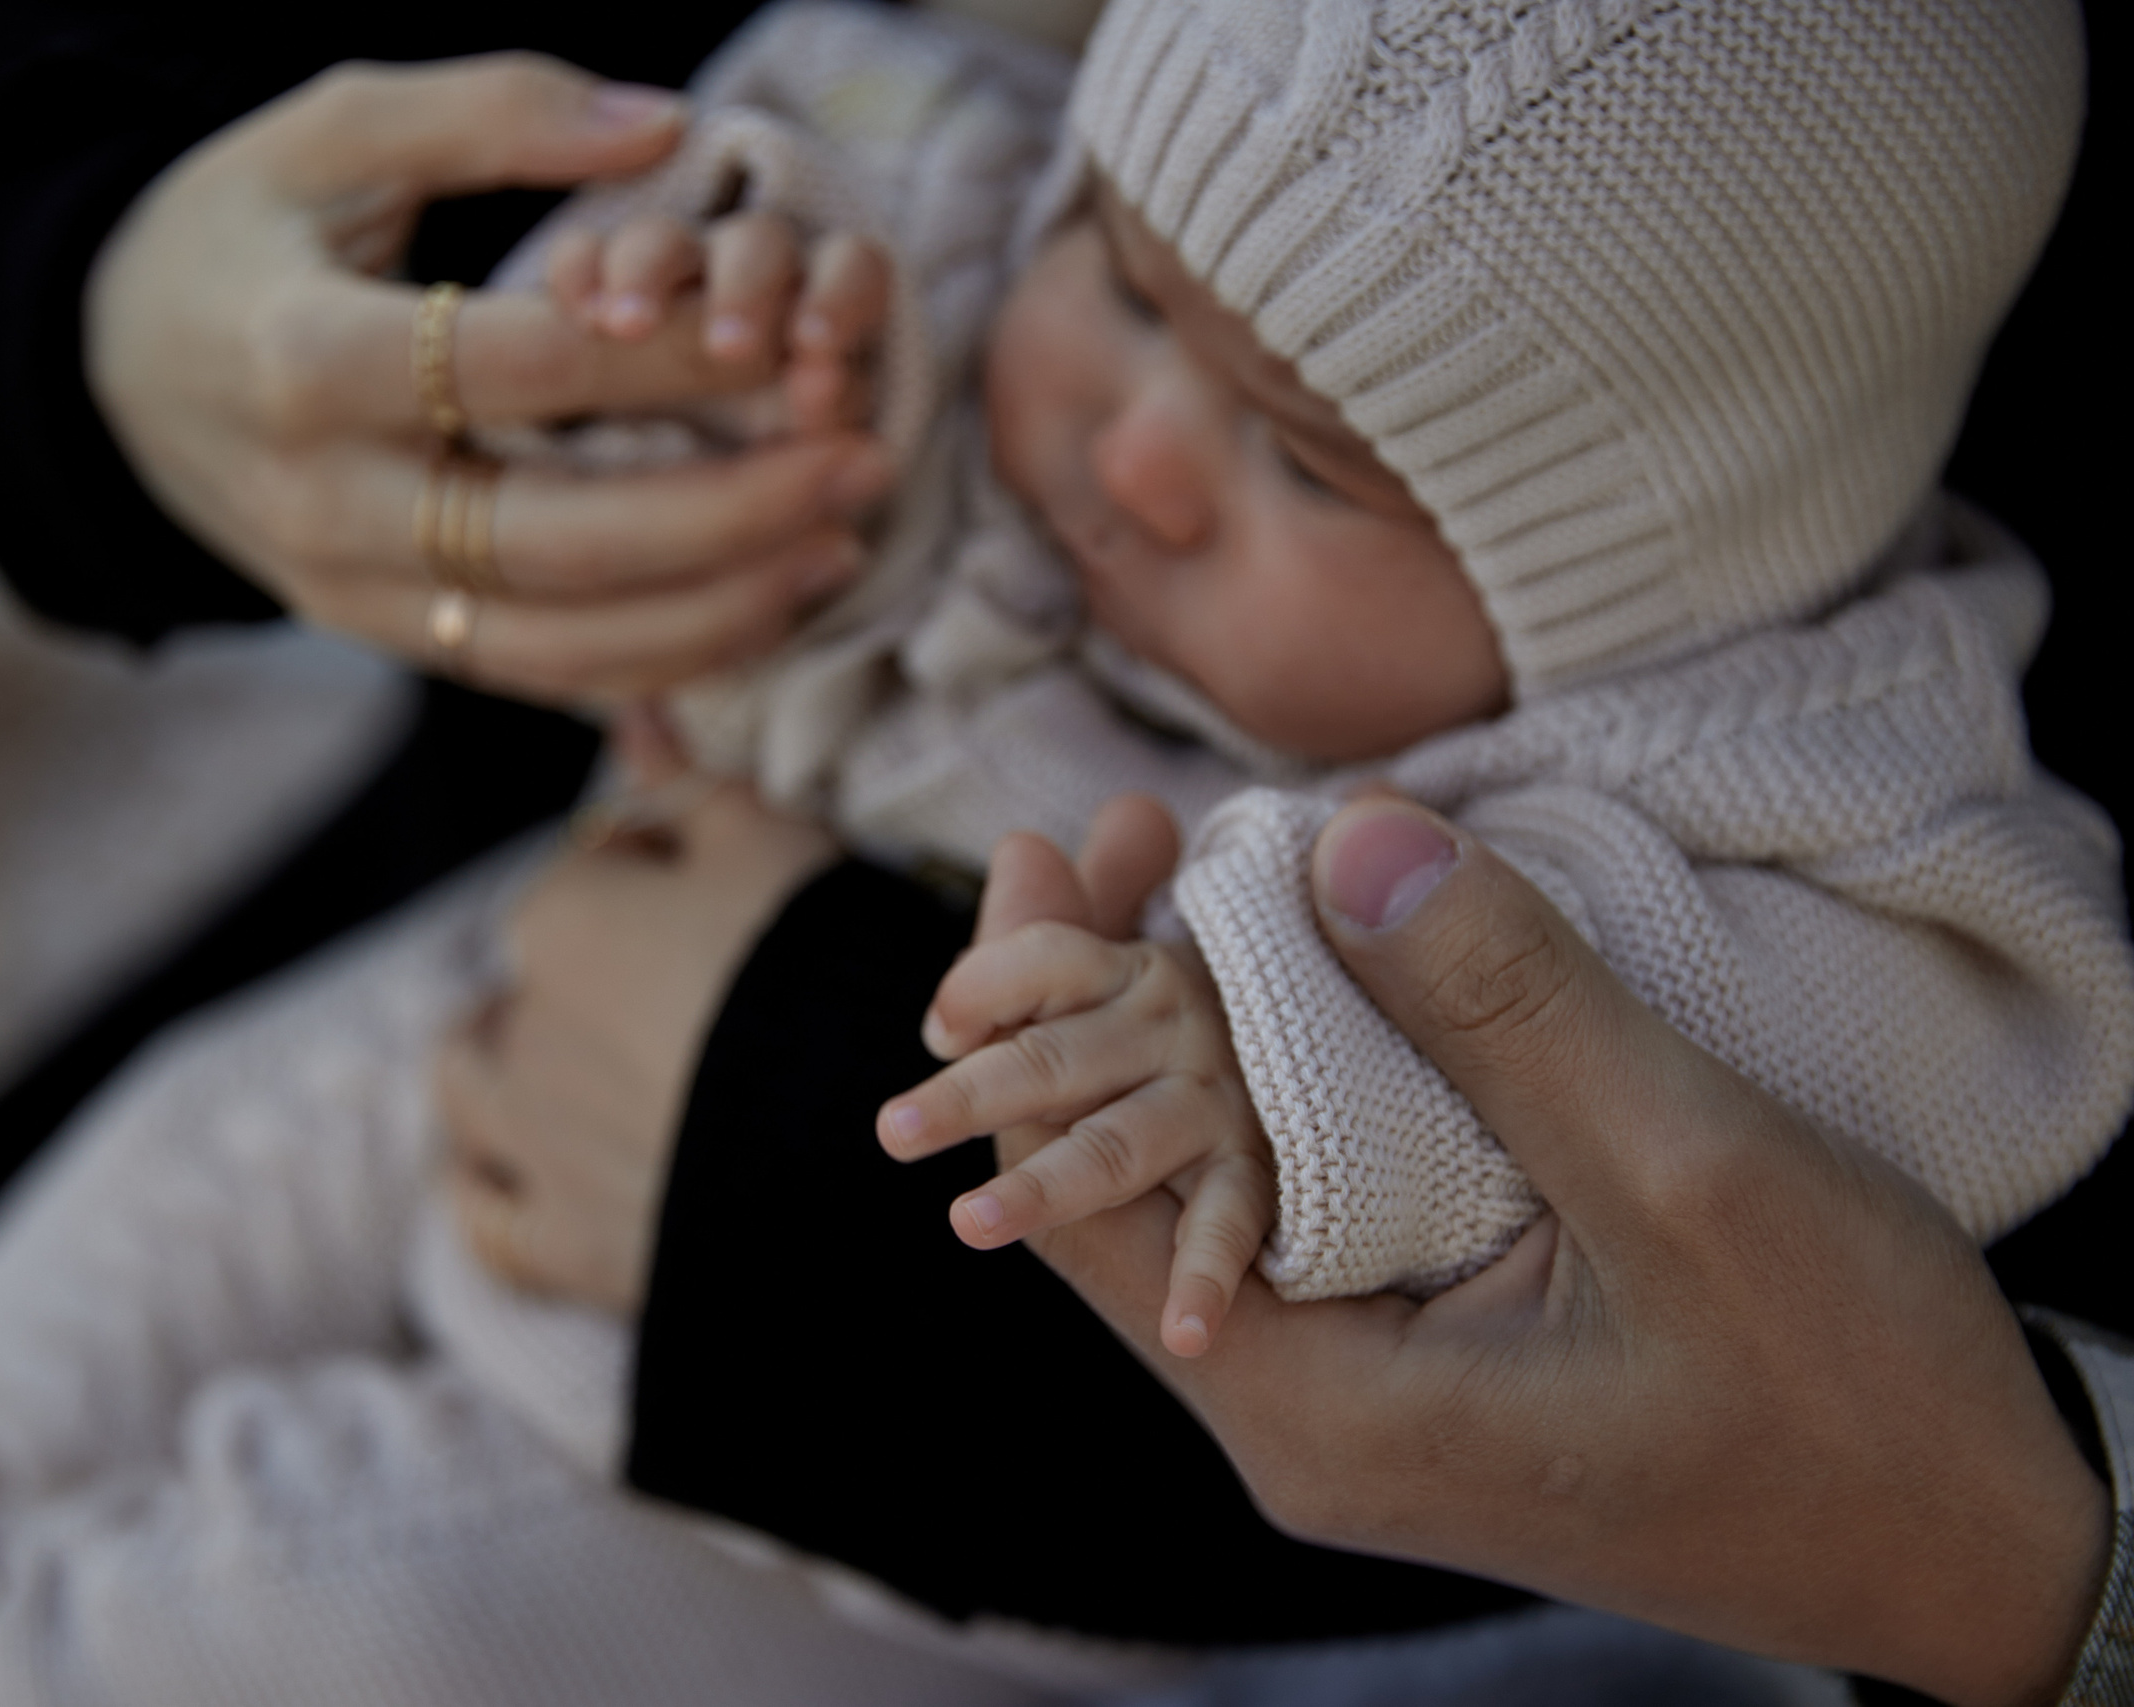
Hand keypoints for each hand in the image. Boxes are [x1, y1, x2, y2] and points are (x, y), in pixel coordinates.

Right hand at [86, 54, 893, 697]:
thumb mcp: (326, 131)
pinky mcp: (385, 639)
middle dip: (731, 512)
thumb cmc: (235, 236)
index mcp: (300, 360)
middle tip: (863, 462)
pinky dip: (661, 659)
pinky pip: (539, 675)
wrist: (110, 376)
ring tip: (840, 548)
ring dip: (717, 611)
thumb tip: (660, 123)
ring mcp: (350, 593)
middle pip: (557, 538)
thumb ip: (489, 112)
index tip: (787, 332)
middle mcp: (323, 501)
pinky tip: (762, 605)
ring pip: (558, 643)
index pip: (522, 370)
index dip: (668, 357)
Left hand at [435, 712, 837, 1310]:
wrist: (862, 1154)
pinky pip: (485, 1219)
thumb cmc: (822, 976)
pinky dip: (493, 1190)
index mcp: (562, 919)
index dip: (654, 877)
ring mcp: (531, 1142)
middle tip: (671, 997)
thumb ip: (689, 784)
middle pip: (522, 978)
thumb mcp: (774, 846)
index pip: (589, 871)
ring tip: (571, 1074)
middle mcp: (520, 1027)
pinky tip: (527, 1176)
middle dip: (570, 979)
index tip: (724, 906)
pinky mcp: (563, 1244)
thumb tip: (630, 716)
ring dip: (501, 1069)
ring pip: (469, 1086)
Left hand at [877, 796, 1274, 1357]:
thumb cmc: (1227, 1008)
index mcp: (1137, 972)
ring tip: (968, 1223)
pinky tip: (1187, 1328)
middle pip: (1058, 1057)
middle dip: (976, 1094)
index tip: (941, 1027)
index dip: (988, 984)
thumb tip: (1024, 849)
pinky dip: (1206, 1275)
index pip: (1047, 961)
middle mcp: (1179, 1030)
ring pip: (1118, 1145)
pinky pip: (1232, 1224)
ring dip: (1046, 1185)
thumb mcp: (1145, 958)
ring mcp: (1227, 1104)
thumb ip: (1077, 913)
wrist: (1377, 1026)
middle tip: (895, 1130)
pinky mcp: (1277, 1172)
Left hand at [1028, 794, 2111, 1706]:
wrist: (1977, 1553)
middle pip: (1127, 1186)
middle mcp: (1306, 1422)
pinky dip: (1281, 1083)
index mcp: (1322, 1411)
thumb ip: (1507, 1010)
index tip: (1034, 856)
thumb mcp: (1685, 1174)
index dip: (1041, 1016)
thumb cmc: (1856, 1401)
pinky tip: (1295, 983)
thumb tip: (1341, 840)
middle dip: (1102, 995)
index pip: (1086, 1206)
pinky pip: (1302, 1210)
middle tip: (1097, 825)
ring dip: (1192, 1024)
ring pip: (1215, 1190)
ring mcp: (1366, 1400)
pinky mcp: (1428, 1366)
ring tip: (1167, 868)